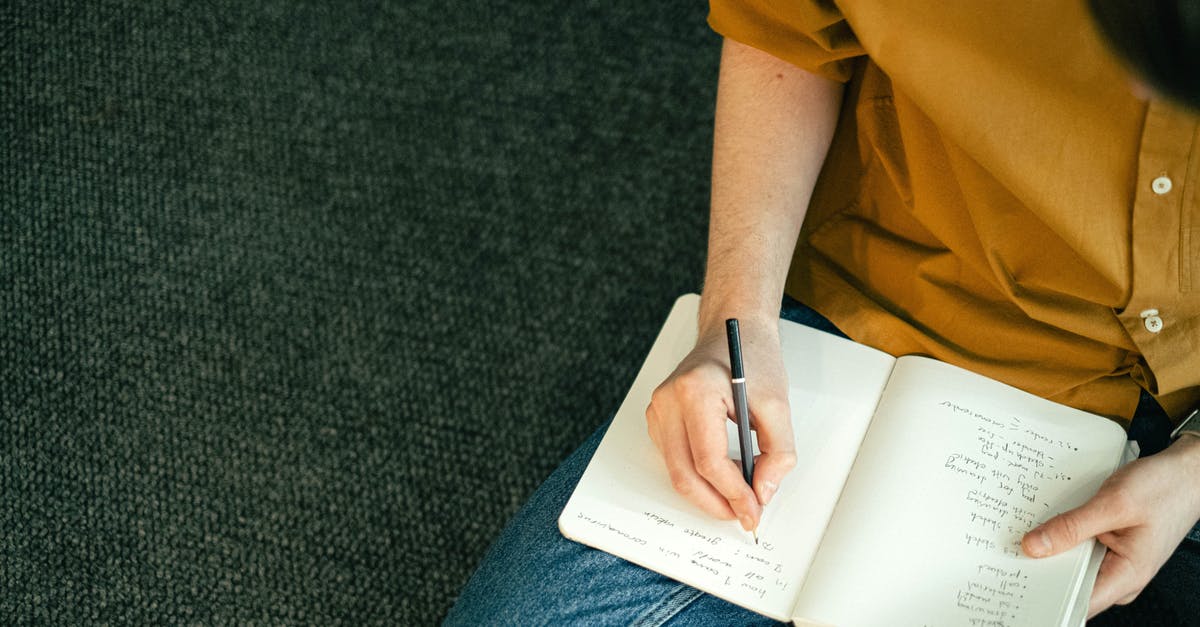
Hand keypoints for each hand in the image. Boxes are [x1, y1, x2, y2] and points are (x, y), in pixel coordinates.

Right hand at [645, 318, 795, 531]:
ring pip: (675, 471)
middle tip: (743, 514)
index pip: (708, 460)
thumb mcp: (778, 404)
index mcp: (695, 392)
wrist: (733, 329)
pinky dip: (697, 475)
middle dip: (716, 502)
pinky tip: (721, 476)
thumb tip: (763, 491)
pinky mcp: (657, 417)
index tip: (754, 509)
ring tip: (738, 496)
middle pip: (684, 473)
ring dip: (707, 492)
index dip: (734, 493)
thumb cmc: (752, 358)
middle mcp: (668, 401)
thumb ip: (778, 452)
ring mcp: (657, 409)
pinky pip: (673, 460)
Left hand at [1021, 435, 1199, 617]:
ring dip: (1049, 552)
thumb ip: (1072, 527)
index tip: (1015, 582)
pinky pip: (1078, 550)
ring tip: (1019, 537)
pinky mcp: (1108, 546)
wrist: (1187, 472)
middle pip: (1069, 585)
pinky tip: (1042, 527)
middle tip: (1006, 553)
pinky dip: (1060, 539)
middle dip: (1040, 570)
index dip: (1045, 596)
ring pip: (1071, 566)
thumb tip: (1033, 547)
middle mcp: (1120, 576)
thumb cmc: (1163, 488)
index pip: (1078, 602)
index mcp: (1127, 575)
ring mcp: (1114, 561)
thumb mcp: (1114, 504)